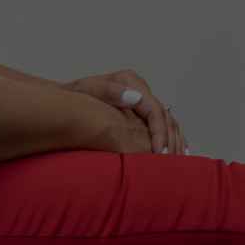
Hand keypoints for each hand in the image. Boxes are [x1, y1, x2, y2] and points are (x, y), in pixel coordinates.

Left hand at [64, 70, 186, 153]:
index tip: (159, 153)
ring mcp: (143, 96)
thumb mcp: (87, 91)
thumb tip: (135, 98)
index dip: (160, 133)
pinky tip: (177, 154)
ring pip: (169, 121)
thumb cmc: (73, 97)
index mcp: (130, 81)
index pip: (154, 109)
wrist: (67, 95)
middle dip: (169, 142)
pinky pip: (164, 124)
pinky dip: (173, 139)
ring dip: (175, 142)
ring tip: (176, 164)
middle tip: (169, 164)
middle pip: (165, 116)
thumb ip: (110, 93)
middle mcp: (140, 87)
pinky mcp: (143, 107)